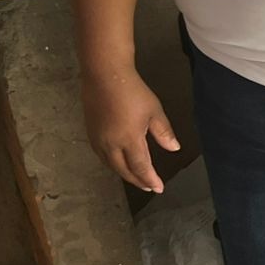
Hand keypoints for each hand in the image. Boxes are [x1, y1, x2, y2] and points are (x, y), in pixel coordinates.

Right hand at [80, 68, 178, 192]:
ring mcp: (97, 140)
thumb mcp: (154, 111)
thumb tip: (174, 149)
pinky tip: (118, 163)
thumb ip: (164, 132)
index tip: (159, 188)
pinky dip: (112, 164)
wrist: (104, 76)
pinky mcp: (90, 133)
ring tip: (136, 178)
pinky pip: (102, 156)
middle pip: (124, 170)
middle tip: (149, 186)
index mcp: (128, 140)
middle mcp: (110, 145)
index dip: (150, 179)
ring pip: (111, 165)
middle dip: (137, 180)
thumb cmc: (133, 92)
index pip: (140, 167)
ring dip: (124, 173)